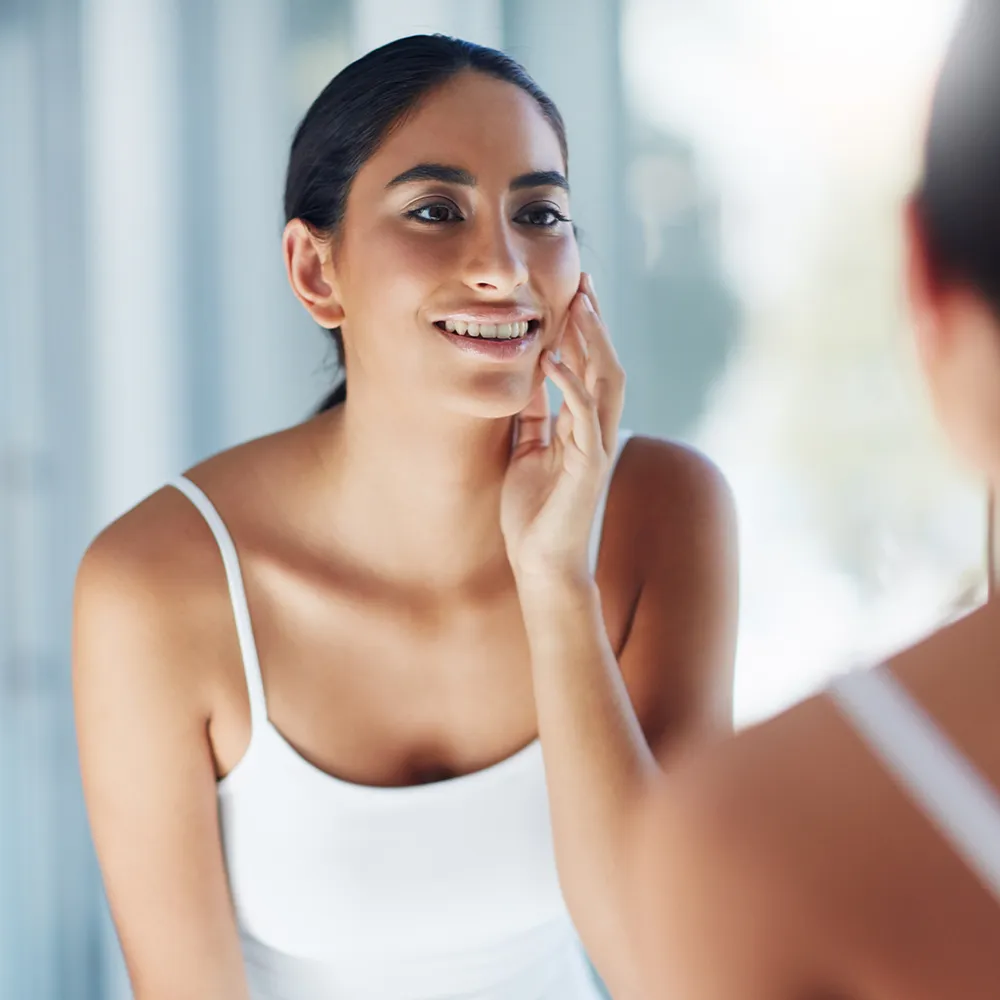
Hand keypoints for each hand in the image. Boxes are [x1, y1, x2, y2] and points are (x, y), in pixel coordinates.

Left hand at [500, 273, 625, 582]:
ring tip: (577, 307)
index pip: (588, 368)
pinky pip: (583, 418)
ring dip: (591, 343)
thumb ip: (535, 418)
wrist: (540, 562)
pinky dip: (569, 386)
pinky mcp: (587, 468)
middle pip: (605, 365)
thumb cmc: (533, 513)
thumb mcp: (527, 452)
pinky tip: (551, 360)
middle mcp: (595, 432)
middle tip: (583, 282)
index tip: (574, 292)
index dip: (584, 330)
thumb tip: (529, 381)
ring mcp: (595, 448)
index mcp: (581, 427)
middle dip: (594, 323)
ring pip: (605, 383)